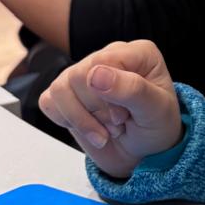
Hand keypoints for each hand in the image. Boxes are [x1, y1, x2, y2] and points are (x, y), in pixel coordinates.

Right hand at [38, 39, 181, 178]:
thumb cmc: (155, 126)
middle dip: (97, 110)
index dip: (107, 95)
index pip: (102, 62)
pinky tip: (89, 127)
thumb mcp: (156, 110)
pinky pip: (48, 101)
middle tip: (118, 124)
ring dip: (82, 120)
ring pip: (60, 89)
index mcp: (136, 53)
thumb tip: (96, 74)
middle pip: (78, 76)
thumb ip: (132, 89)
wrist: (142, 152)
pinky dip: (67, 121)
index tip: (124, 116)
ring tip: (105, 130)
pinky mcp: (66, 93)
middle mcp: (107, 57)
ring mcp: (83, 73)